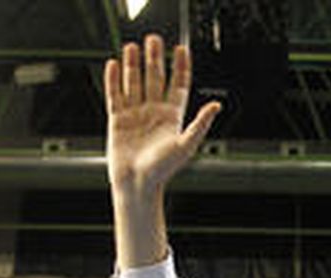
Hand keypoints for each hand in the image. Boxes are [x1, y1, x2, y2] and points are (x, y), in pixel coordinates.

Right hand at [105, 36, 221, 205]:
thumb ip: (200, 123)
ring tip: (132, 46)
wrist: (137, 185)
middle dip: (155, 58)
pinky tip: (114, 65)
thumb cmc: (162, 171)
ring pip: (134, 83)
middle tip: (154, 39)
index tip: (181, 49)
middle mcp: (154, 113)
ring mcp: (135, 115)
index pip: (178, 85)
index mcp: (172, 117)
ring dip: (133, 65)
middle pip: (155, 78)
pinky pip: (115, 95)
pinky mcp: (117, 120)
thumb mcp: (186, 145)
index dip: (180, 67)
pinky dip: (114, 80)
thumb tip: (216, 105)